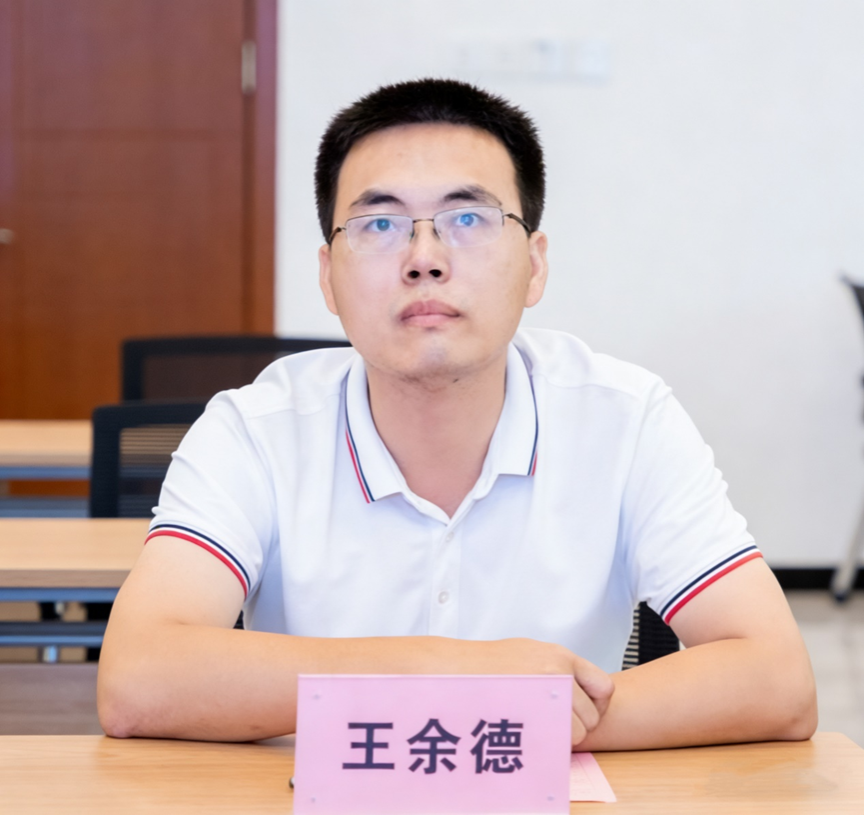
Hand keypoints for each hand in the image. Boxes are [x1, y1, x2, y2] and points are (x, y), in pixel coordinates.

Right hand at [454, 638, 614, 746]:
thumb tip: (576, 690)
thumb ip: (556, 668)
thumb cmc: (489, 662)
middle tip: (556, 723)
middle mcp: (559, 673)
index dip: (597, 704)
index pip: (605, 687)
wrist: (458, 668)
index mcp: (561, 656)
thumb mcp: (529, 651)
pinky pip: (558, 741)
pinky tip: (531, 733)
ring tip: (539, 726)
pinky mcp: (533, 714)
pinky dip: (549, 744)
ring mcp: (546, 694)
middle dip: (579, 724)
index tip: (584, 710)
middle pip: (593, 716)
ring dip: (563, 736)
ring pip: (577, 733)